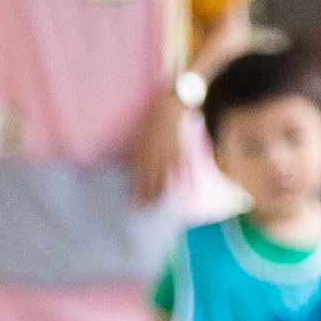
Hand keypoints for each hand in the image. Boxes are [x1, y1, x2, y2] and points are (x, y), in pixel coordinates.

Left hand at [130, 83, 189, 206]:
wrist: (169, 110)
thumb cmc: (151, 122)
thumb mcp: (139, 139)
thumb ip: (139, 156)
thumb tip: (136, 171)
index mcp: (141, 155)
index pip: (138, 180)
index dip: (137, 194)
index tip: (136, 206)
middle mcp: (154, 159)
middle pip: (152, 184)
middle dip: (150, 198)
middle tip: (150, 211)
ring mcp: (169, 157)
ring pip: (167, 181)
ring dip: (165, 194)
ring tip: (165, 205)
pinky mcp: (181, 153)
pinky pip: (183, 172)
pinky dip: (184, 183)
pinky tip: (184, 191)